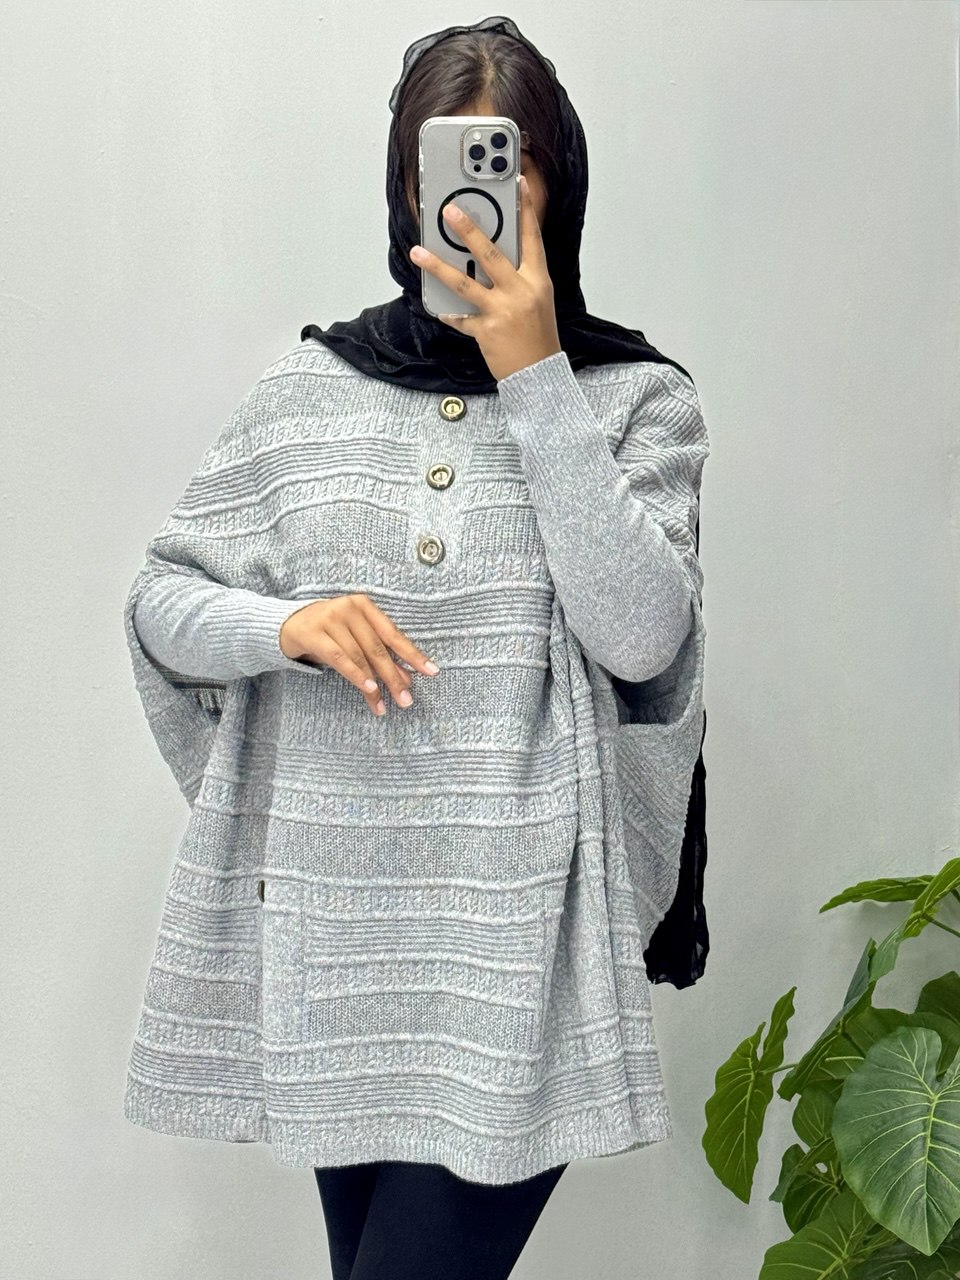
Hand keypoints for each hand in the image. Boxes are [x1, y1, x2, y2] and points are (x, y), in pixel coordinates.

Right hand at [279, 594, 438, 716]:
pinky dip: (356, 675)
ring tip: (384, 704)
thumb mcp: (355, 639)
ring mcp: (330, 618)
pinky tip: (368, 690)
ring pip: (360, 656)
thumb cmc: (328, 632)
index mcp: (365, 606)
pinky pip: (340, 658)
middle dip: (394, 676)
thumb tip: (406, 679)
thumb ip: (379, 655)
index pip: (393, 634)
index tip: (432, 672)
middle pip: (378, 648)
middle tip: (406, 699)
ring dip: (374, 684)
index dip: (413, 654)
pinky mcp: (313, 633)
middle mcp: (350, 608)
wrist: (286, 624)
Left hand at [409, 174, 561, 381]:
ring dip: (438, 266)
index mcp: (537, 281)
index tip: (519, 185)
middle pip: (490, 254)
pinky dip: (448, 312)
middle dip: (467, 230)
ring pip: (464, 283)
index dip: (526, 210)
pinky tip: (436, 306)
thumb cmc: (538, 337)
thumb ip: (519, 277)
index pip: (532, 239)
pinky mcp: (485, 331)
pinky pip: (460, 317)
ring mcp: (501, 311)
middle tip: (448, 212)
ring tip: (419, 252)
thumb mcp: (537, 299)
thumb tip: (490, 257)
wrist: (539, 374)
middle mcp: (520, 292)